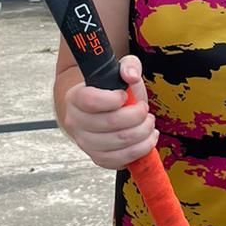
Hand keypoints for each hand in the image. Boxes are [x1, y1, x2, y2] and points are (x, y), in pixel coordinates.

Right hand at [61, 55, 156, 169]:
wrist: (101, 111)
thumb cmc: (111, 91)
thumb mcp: (120, 71)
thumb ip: (128, 66)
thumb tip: (131, 75)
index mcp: (75, 97)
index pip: (91, 100)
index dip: (114, 99)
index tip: (125, 95)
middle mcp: (75, 122)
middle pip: (110, 123)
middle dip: (137, 116)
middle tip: (145, 110)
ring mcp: (85, 143)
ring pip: (120, 142)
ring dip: (143, 133)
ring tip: (149, 123)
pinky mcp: (98, 158)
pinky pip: (121, 159)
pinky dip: (141, 149)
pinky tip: (148, 138)